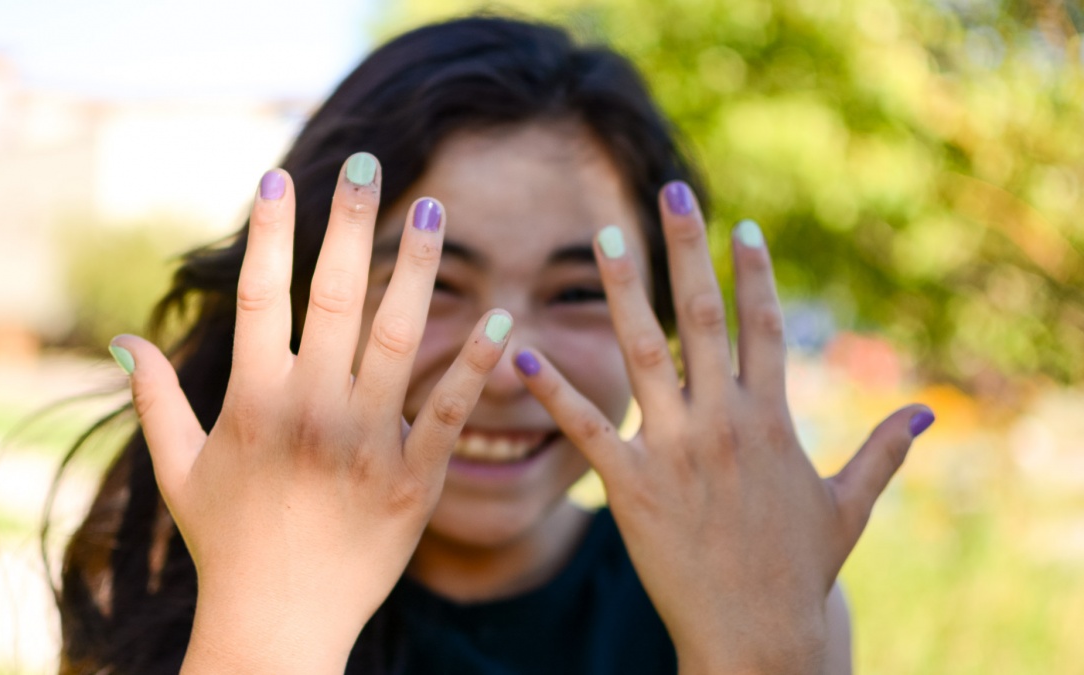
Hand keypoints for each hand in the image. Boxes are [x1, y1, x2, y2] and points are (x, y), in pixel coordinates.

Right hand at [108, 158, 510, 673]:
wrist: (277, 628)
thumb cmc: (226, 547)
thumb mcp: (179, 472)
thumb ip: (155, 401)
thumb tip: (125, 341)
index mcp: (253, 402)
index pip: (261, 296)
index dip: (269, 232)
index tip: (280, 178)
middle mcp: (310, 410)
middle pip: (334, 296)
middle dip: (351, 223)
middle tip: (371, 163)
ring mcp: (367, 443)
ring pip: (398, 336)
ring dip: (417, 267)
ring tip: (433, 211)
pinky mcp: (415, 480)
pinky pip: (451, 411)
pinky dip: (476, 363)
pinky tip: (500, 318)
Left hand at [514, 183, 933, 673]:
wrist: (758, 635)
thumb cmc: (802, 571)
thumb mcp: (849, 506)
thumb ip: (883, 451)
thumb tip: (927, 412)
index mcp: (774, 418)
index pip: (764, 326)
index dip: (753, 274)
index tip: (740, 226)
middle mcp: (725, 420)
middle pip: (702, 316)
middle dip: (687, 249)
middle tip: (669, 193)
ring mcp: (677, 448)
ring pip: (643, 351)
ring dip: (622, 290)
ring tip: (603, 237)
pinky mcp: (632, 484)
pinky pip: (587, 427)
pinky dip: (552, 389)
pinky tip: (520, 352)